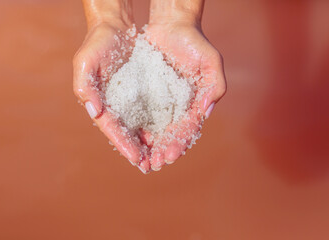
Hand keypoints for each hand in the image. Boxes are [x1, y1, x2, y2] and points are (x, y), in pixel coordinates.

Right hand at [73, 1, 149, 172]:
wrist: (114, 29)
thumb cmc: (97, 44)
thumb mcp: (86, 61)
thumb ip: (86, 86)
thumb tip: (94, 112)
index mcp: (99, 103)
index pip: (112, 129)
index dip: (124, 145)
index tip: (136, 159)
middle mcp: (113, 106)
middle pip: (125, 133)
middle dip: (137, 151)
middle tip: (150, 167)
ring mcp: (127, 101)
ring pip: (138, 127)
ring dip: (147, 143)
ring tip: (160, 158)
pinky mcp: (140, 93)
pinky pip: (148, 112)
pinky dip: (155, 125)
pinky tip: (166, 136)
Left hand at [145, 0, 226, 170]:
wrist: (171, 27)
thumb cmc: (194, 43)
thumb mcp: (211, 62)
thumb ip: (214, 87)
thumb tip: (205, 112)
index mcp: (195, 104)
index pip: (188, 129)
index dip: (180, 143)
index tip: (171, 155)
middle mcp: (178, 106)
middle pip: (171, 134)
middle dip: (164, 150)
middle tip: (155, 164)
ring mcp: (162, 102)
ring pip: (155, 128)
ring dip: (150, 145)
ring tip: (143, 160)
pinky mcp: (147, 95)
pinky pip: (141, 114)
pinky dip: (138, 128)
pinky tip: (132, 139)